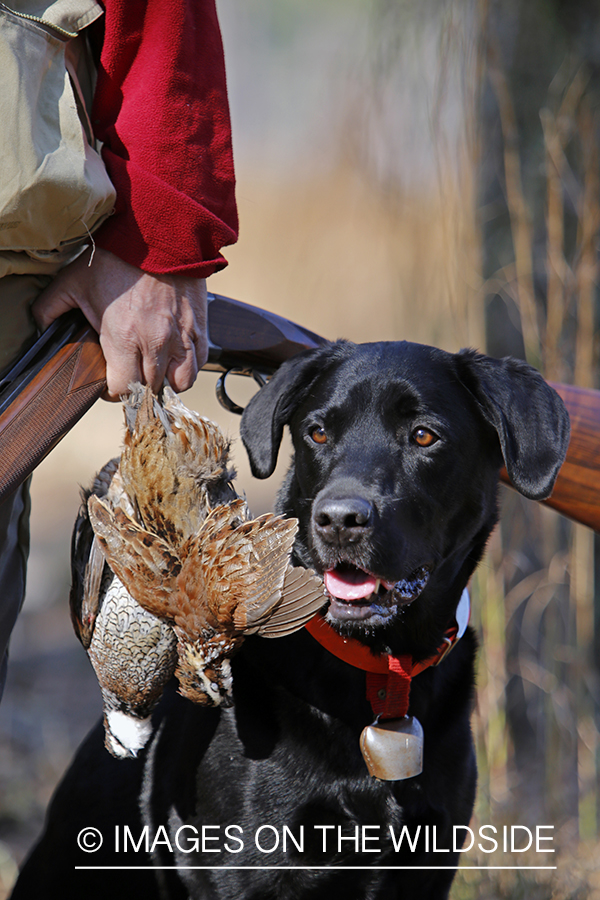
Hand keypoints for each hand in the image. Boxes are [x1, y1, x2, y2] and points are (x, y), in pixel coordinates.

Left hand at [32, 247, 207, 399]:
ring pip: (179, 383)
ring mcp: (182, 338)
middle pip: (151, 390)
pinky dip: (187, 366)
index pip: (123, 389)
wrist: (162, 232)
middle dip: (138, 387)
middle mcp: (156, 344)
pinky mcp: (201, 328)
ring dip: (166, 381)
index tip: (109, 382)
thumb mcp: (74, 280)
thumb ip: (50, 306)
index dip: (113, 391)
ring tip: (155, 370)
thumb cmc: (120, 257)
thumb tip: (40, 324)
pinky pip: (200, 363)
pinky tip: (175, 356)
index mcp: (125, 339)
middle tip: (130, 374)